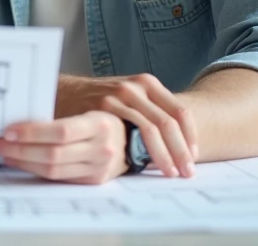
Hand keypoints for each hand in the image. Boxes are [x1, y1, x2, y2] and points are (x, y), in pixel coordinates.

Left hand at [0, 112, 126, 183]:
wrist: (132, 138)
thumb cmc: (101, 115)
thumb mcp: (86, 105)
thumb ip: (59, 107)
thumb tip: (19, 101)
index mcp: (99, 123)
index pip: (61, 131)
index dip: (32, 133)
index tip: (8, 130)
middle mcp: (102, 148)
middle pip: (53, 154)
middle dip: (19, 149)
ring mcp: (98, 168)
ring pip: (53, 170)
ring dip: (22, 162)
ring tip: (2, 153)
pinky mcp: (93, 181)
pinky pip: (59, 178)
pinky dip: (36, 170)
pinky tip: (20, 162)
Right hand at [57, 73, 196, 177]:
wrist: (63, 91)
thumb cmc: (98, 101)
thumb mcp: (127, 98)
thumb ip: (149, 111)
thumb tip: (178, 143)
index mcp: (147, 83)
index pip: (179, 111)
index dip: (190, 137)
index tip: (194, 157)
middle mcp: (137, 86)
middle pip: (171, 120)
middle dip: (183, 150)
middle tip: (188, 172)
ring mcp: (121, 94)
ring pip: (155, 127)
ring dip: (168, 153)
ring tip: (172, 173)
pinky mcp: (106, 105)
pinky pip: (134, 129)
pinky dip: (146, 149)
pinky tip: (148, 164)